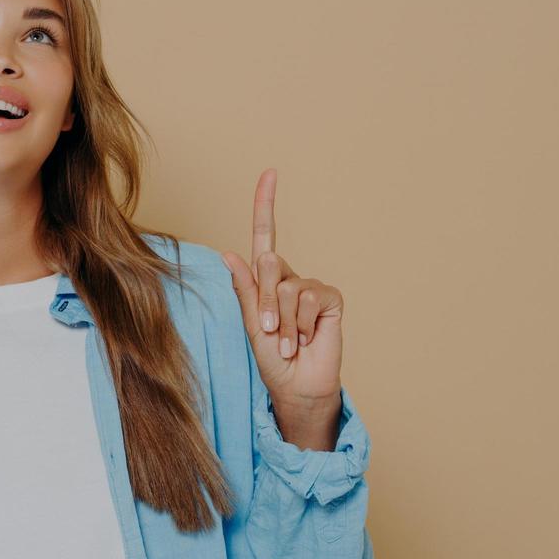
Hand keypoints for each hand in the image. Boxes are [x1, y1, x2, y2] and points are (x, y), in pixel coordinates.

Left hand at [222, 168, 344, 431]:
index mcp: (265, 280)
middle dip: (265, 303)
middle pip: (268, 265)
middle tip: (272, 332)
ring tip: (289, 342)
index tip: (270, 173)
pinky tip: (307, 339)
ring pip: (286, 287)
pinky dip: (302, 324)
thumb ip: (245, 290)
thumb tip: (229, 253)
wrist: (298, 385)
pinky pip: (308, 298)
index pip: (264, 235)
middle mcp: (288, 277)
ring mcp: (310, 286)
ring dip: (283, 322)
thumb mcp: (252, 325)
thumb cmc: (272, 359)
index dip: (266, 204)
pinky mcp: (329, 298)